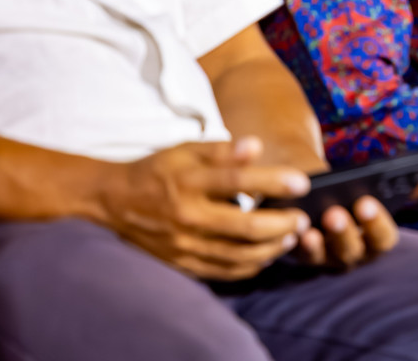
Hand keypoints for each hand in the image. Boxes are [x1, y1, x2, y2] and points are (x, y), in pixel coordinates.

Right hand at [97, 137, 310, 280]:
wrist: (113, 202)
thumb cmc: (158, 171)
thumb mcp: (186, 151)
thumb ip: (222, 150)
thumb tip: (256, 146)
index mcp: (189, 182)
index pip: (238, 181)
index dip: (274, 181)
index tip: (303, 183)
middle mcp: (187, 216)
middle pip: (245, 227)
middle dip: (282, 224)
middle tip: (304, 218)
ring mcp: (183, 245)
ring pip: (238, 255)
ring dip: (272, 248)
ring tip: (292, 237)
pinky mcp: (181, 263)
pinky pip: (222, 271)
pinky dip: (249, 266)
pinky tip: (266, 256)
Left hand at [293, 168, 417, 270]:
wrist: (324, 198)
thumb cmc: (357, 196)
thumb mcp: (380, 191)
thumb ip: (409, 187)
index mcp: (377, 240)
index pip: (384, 239)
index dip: (376, 223)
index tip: (366, 202)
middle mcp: (354, 255)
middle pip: (353, 251)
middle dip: (345, 233)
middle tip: (335, 212)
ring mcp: (325, 258)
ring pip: (324, 257)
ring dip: (319, 244)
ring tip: (311, 225)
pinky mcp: (299, 255)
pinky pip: (297, 256)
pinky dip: (296, 245)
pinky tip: (293, 230)